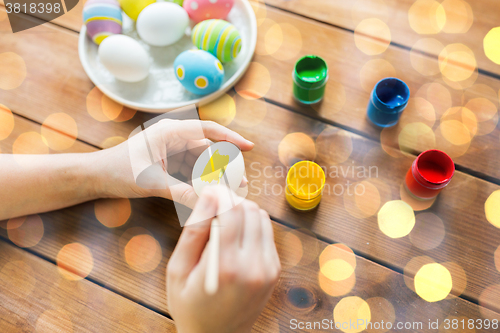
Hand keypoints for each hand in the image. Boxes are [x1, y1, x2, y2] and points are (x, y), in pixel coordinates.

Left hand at [94, 119, 252, 207]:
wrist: (95, 177)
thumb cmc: (117, 171)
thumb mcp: (152, 183)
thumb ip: (181, 193)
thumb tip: (208, 206)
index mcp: (170, 131)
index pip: (208, 130)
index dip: (230, 137)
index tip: (248, 147)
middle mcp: (174, 138)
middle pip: (208, 151)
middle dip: (224, 167)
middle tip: (241, 184)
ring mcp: (172, 151)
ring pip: (201, 163)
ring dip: (214, 177)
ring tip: (231, 192)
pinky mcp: (169, 163)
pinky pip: (191, 172)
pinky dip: (201, 182)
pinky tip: (211, 195)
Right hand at [166, 187, 280, 332]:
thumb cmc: (189, 305)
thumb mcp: (178, 270)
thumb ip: (194, 230)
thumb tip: (210, 194)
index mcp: (226, 267)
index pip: (232, 211)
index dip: (220, 193)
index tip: (208, 189)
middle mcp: (254, 266)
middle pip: (250, 209)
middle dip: (231, 201)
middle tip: (213, 206)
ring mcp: (268, 269)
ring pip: (261, 217)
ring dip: (243, 212)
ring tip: (222, 222)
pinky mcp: (274, 271)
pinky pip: (267, 232)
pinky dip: (252, 226)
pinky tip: (235, 237)